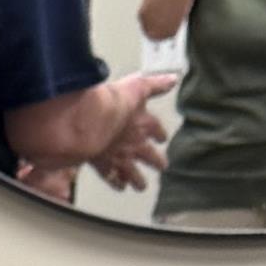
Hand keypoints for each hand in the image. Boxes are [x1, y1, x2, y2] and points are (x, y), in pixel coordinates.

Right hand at [90, 69, 174, 191]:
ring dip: (138, 179)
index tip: (162, 138)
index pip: (156, 129)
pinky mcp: (104, 165)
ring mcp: (121, 157)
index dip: (159, 134)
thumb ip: (155, 84)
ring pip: (133, 172)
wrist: (92, 119)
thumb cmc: (112, 101)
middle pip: (149, 156)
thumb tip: (173, 78)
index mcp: (143, 123)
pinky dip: (117, 183)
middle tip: (162, 166)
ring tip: (141, 186)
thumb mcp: (137, 86)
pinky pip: (113, 178)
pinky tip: (120, 187)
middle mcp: (135, 143)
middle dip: (156, 161)